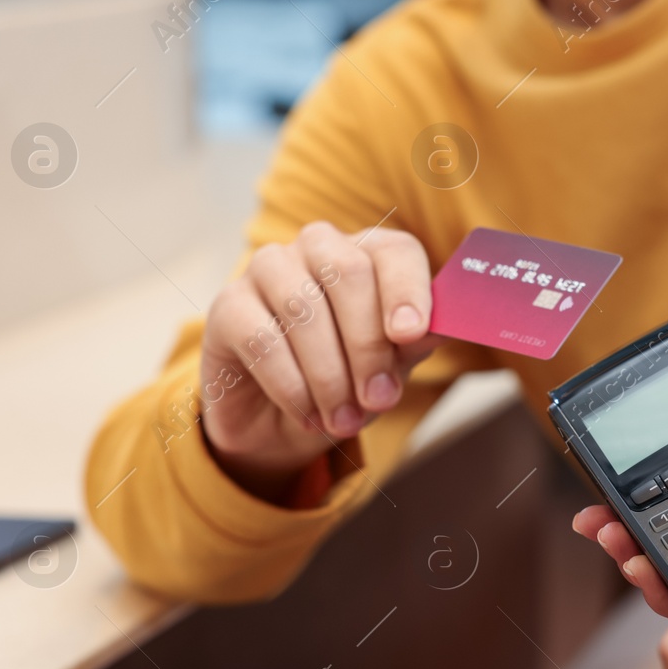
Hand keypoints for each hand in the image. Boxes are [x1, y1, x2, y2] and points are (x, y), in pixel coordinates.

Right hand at [198, 222, 438, 499]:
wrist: (281, 421)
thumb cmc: (347, 379)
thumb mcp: (391, 367)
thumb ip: (414, 343)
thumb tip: (439, 329)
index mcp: (369, 253)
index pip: (395, 251)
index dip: (406, 290)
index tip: (411, 335)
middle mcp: (318, 247)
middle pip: (348, 274)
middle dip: (368, 346)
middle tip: (379, 399)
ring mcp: (268, 269)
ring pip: (304, 309)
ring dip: (330, 376)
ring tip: (344, 420)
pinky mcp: (227, 305)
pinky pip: (262, 340)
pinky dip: (292, 387)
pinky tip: (308, 414)